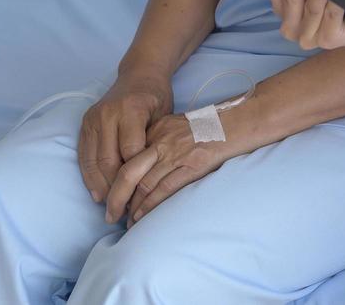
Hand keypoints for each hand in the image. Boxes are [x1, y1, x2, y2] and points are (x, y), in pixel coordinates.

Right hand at [77, 70, 172, 212]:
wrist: (140, 74)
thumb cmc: (157, 97)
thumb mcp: (164, 117)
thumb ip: (155, 144)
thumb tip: (150, 181)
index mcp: (131, 110)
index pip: (131, 154)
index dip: (135, 180)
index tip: (141, 200)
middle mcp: (108, 114)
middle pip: (109, 161)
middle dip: (116, 189)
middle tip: (123, 212)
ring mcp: (93, 118)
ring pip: (93, 161)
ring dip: (100, 187)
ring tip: (109, 208)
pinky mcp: (85, 123)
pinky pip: (83, 155)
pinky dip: (89, 176)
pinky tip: (97, 193)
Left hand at [111, 110, 238, 224]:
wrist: (234, 123)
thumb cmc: (206, 126)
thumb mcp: (176, 123)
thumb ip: (158, 139)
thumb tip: (142, 160)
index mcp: (156, 130)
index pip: (127, 157)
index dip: (115, 179)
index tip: (110, 194)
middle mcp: (162, 142)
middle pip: (129, 172)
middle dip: (116, 196)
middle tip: (109, 213)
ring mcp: (176, 155)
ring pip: (145, 185)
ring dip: (132, 207)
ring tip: (125, 221)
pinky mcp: (192, 167)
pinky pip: (165, 190)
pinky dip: (150, 205)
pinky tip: (142, 216)